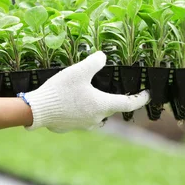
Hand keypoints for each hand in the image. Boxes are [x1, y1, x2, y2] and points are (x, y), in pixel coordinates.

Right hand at [21, 51, 149, 132]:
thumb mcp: (79, 71)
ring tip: (87, 94)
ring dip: (94, 105)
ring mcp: (83, 125)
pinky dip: (78, 110)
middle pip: (110, 109)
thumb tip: (103, 56)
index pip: (128, 104)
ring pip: (95, 114)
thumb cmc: (60, 90)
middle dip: (112, 99)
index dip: (140, 98)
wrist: (37, 110)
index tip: (147, 94)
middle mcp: (96, 118)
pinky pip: (79, 118)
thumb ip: (94, 62)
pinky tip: (69, 102)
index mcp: (102, 105)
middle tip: (110, 88)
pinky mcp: (69, 127)